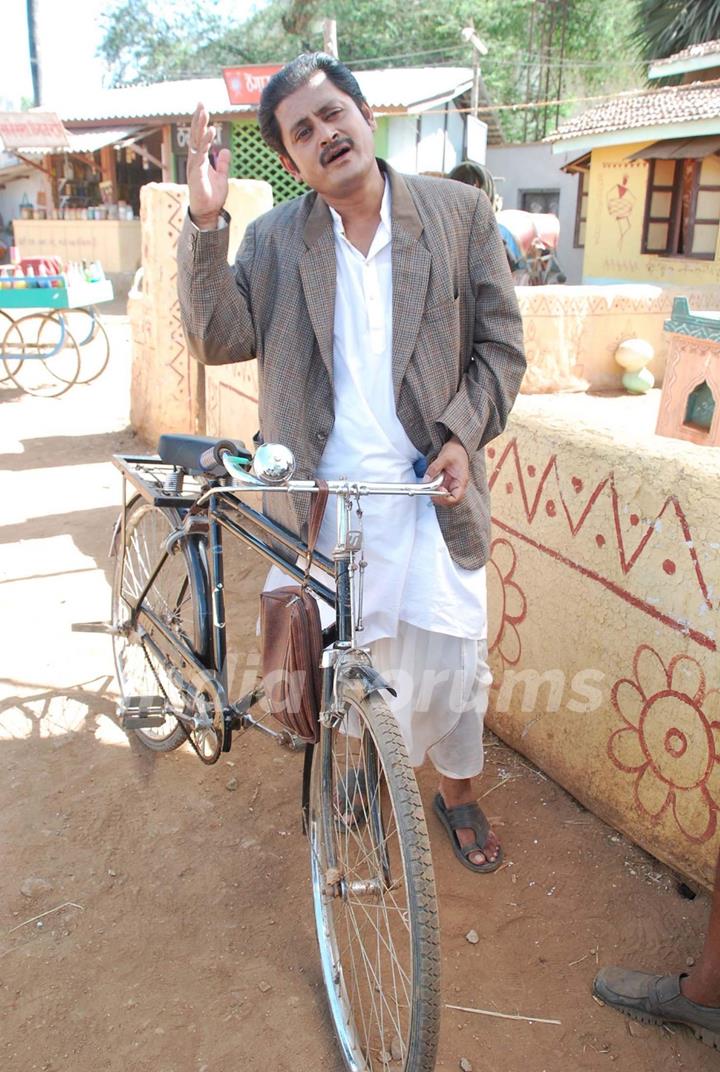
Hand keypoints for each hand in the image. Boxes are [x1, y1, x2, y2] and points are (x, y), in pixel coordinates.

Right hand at [187, 102, 230, 227]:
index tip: (203, 108)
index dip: (201, 123)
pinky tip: (210, 133)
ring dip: (201, 127)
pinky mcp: (196, 174)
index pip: (199, 137)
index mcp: (200, 159)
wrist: (208, 212)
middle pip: (195, 135)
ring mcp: (194, 166)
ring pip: (196, 142)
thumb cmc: (212, 196)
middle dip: (198, 119)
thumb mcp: (221, 176)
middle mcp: (195, 160)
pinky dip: (204, 144)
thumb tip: (225, 150)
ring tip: (205, 114)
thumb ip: (222, 163)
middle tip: (201, 104)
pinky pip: (200, 155)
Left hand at [425, 436, 468, 505]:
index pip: (456, 498)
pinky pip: (439, 491)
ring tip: (430, 484)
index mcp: (461, 481)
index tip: (437, 492)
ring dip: (435, 494)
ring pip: (443, 497)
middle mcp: (457, 486)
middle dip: (438, 498)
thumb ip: (434, 468)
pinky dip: (433, 489)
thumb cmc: (455, 451)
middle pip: (449, 501)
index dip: (445, 499)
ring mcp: (451, 485)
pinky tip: (430, 481)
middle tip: (429, 491)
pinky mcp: (446, 483)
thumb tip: (426, 480)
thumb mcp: (444, 457)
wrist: (457, 446)